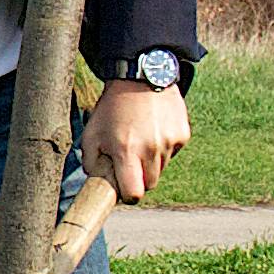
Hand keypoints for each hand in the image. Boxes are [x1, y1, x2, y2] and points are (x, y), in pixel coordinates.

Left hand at [85, 77, 189, 198]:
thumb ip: (91, 163)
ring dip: (151, 162)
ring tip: (140, 139)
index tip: (124, 189)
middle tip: (129, 161)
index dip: (128, 195)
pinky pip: (172, 153)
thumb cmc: (111, 108)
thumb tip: (98, 184)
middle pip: (150, 184)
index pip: (134, 193)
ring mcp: (169, 142)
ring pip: (161, 168)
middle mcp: (151, 149)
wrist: (140, 78)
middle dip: (139, 178)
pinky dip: (163, 148)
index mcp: (126, 151)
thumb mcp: (90, 134)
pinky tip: (153, 130)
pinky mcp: (182, 134)